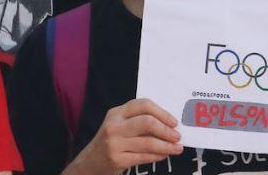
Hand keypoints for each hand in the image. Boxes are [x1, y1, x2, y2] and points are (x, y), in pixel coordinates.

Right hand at [65, 99, 182, 174]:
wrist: (89, 163)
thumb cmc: (111, 142)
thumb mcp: (119, 126)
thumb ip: (138, 121)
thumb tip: (168, 124)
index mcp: (116, 113)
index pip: (142, 104)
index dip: (162, 112)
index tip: (174, 121)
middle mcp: (114, 126)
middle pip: (147, 122)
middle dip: (166, 130)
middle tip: (177, 136)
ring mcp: (114, 143)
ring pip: (148, 142)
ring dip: (167, 146)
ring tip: (177, 148)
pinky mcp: (117, 160)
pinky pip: (144, 157)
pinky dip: (158, 156)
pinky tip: (164, 155)